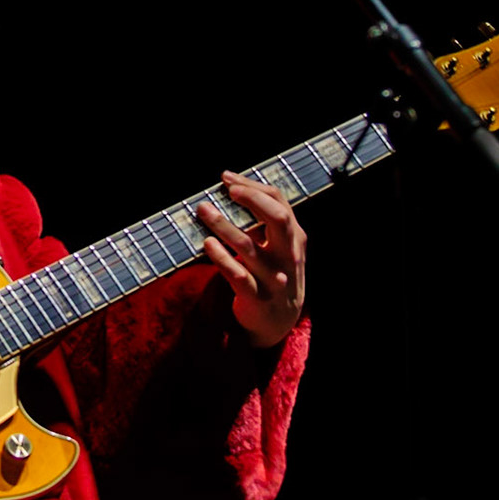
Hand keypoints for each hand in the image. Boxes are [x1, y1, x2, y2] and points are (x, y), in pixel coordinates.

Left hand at [196, 172, 306, 348]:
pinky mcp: (257, 297)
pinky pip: (238, 275)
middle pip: (277, 218)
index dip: (253, 186)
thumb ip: (263, 222)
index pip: (280, 203)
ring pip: (249, 246)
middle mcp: (288, 256)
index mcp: (295, 238)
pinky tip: (208, 243)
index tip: (227, 178)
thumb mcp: (278, 248)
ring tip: (203, 210)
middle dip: (251, 199)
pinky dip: (221, 258)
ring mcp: (274, 278)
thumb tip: (231, 188)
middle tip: (227, 190)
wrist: (278, 321)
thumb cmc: (273, 274)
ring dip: (223, 225)